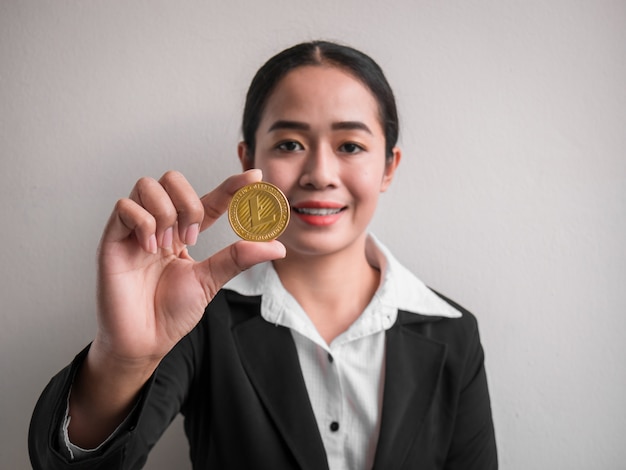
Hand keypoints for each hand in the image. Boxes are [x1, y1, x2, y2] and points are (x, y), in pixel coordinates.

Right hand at [93, 169, 284, 367]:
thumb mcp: (211, 281)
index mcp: (184, 233)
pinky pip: (125, 206)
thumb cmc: (171, 313)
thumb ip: (238, 258)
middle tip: (192, 237)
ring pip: (148, 185)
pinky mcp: (112, 239)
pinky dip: (143, 223)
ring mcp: (135, 230)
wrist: (144, 341)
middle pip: (172, 179)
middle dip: (189, 202)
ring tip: (168, 245)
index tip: (256, 178)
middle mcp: (160, 226)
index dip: (232, 185)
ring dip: (166, 212)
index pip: (209, 200)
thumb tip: (276, 246)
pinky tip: (149, 249)